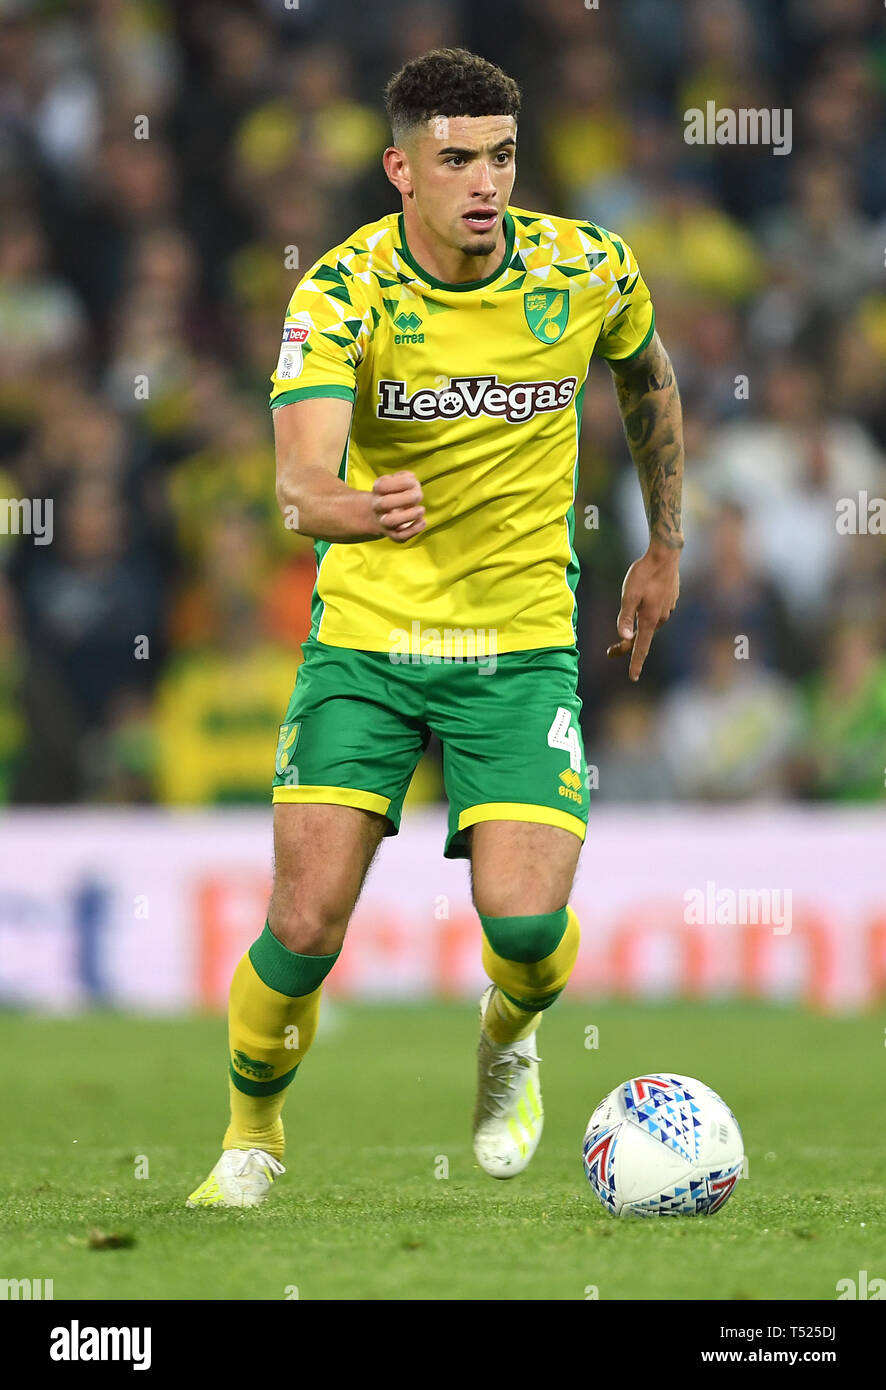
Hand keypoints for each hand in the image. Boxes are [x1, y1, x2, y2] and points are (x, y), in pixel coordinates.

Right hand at [371, 471, 425, 542]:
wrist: (381, 515)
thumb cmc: (395, 493)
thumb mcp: (396, 481)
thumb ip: (404, 477)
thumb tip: (412, 478)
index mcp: (377, 491)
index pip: (382, 485)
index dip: (400, 482)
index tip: (412, 481)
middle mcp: (378, 507)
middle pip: (385, 503)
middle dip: (406, 498)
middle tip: (419, 495)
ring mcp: (384, 522)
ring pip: (391, 521)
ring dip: (410, 515)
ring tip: (421, 510)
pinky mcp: (393, 535)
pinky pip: (400, 537)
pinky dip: (414, 530)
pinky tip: (422, 522)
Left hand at [607, 541, 680, 681]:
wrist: (666, 554)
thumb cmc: (644, 573)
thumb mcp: (629, 595)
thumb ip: (625, 617)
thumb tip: (623, 637)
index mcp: (650, 619)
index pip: (641, 647)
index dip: (635, 663)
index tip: (633, 677)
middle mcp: (661, 618)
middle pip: (642, 638)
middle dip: (626, 646)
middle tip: (610, 652)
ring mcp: (667, 609)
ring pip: (648, 625)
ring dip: (636, 629)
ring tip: (624, 630)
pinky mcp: (670, 600)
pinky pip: (655, 614)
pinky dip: (645, 616)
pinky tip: (641, 606)